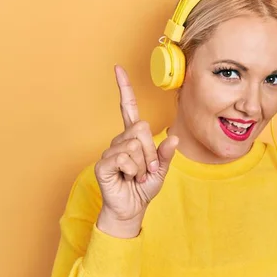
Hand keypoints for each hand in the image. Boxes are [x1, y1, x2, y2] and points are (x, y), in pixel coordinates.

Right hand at [94, 65, 178, 237]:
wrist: (132, 208)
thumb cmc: (143, 188)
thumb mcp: (162, 170)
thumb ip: (166, 154)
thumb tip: (173, 139)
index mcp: (133, 137)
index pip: (128, 107)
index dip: (124, 88)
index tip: (118, 68)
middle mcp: (120, 140)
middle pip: (142, 128)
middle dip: (150, 151)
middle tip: (147, 168)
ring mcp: (110, 151)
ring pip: (135, 145)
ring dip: (143, 164)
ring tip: (136, 175)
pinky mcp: (103, 163)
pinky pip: (124, 157)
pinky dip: (133, 170)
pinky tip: (127, 177)